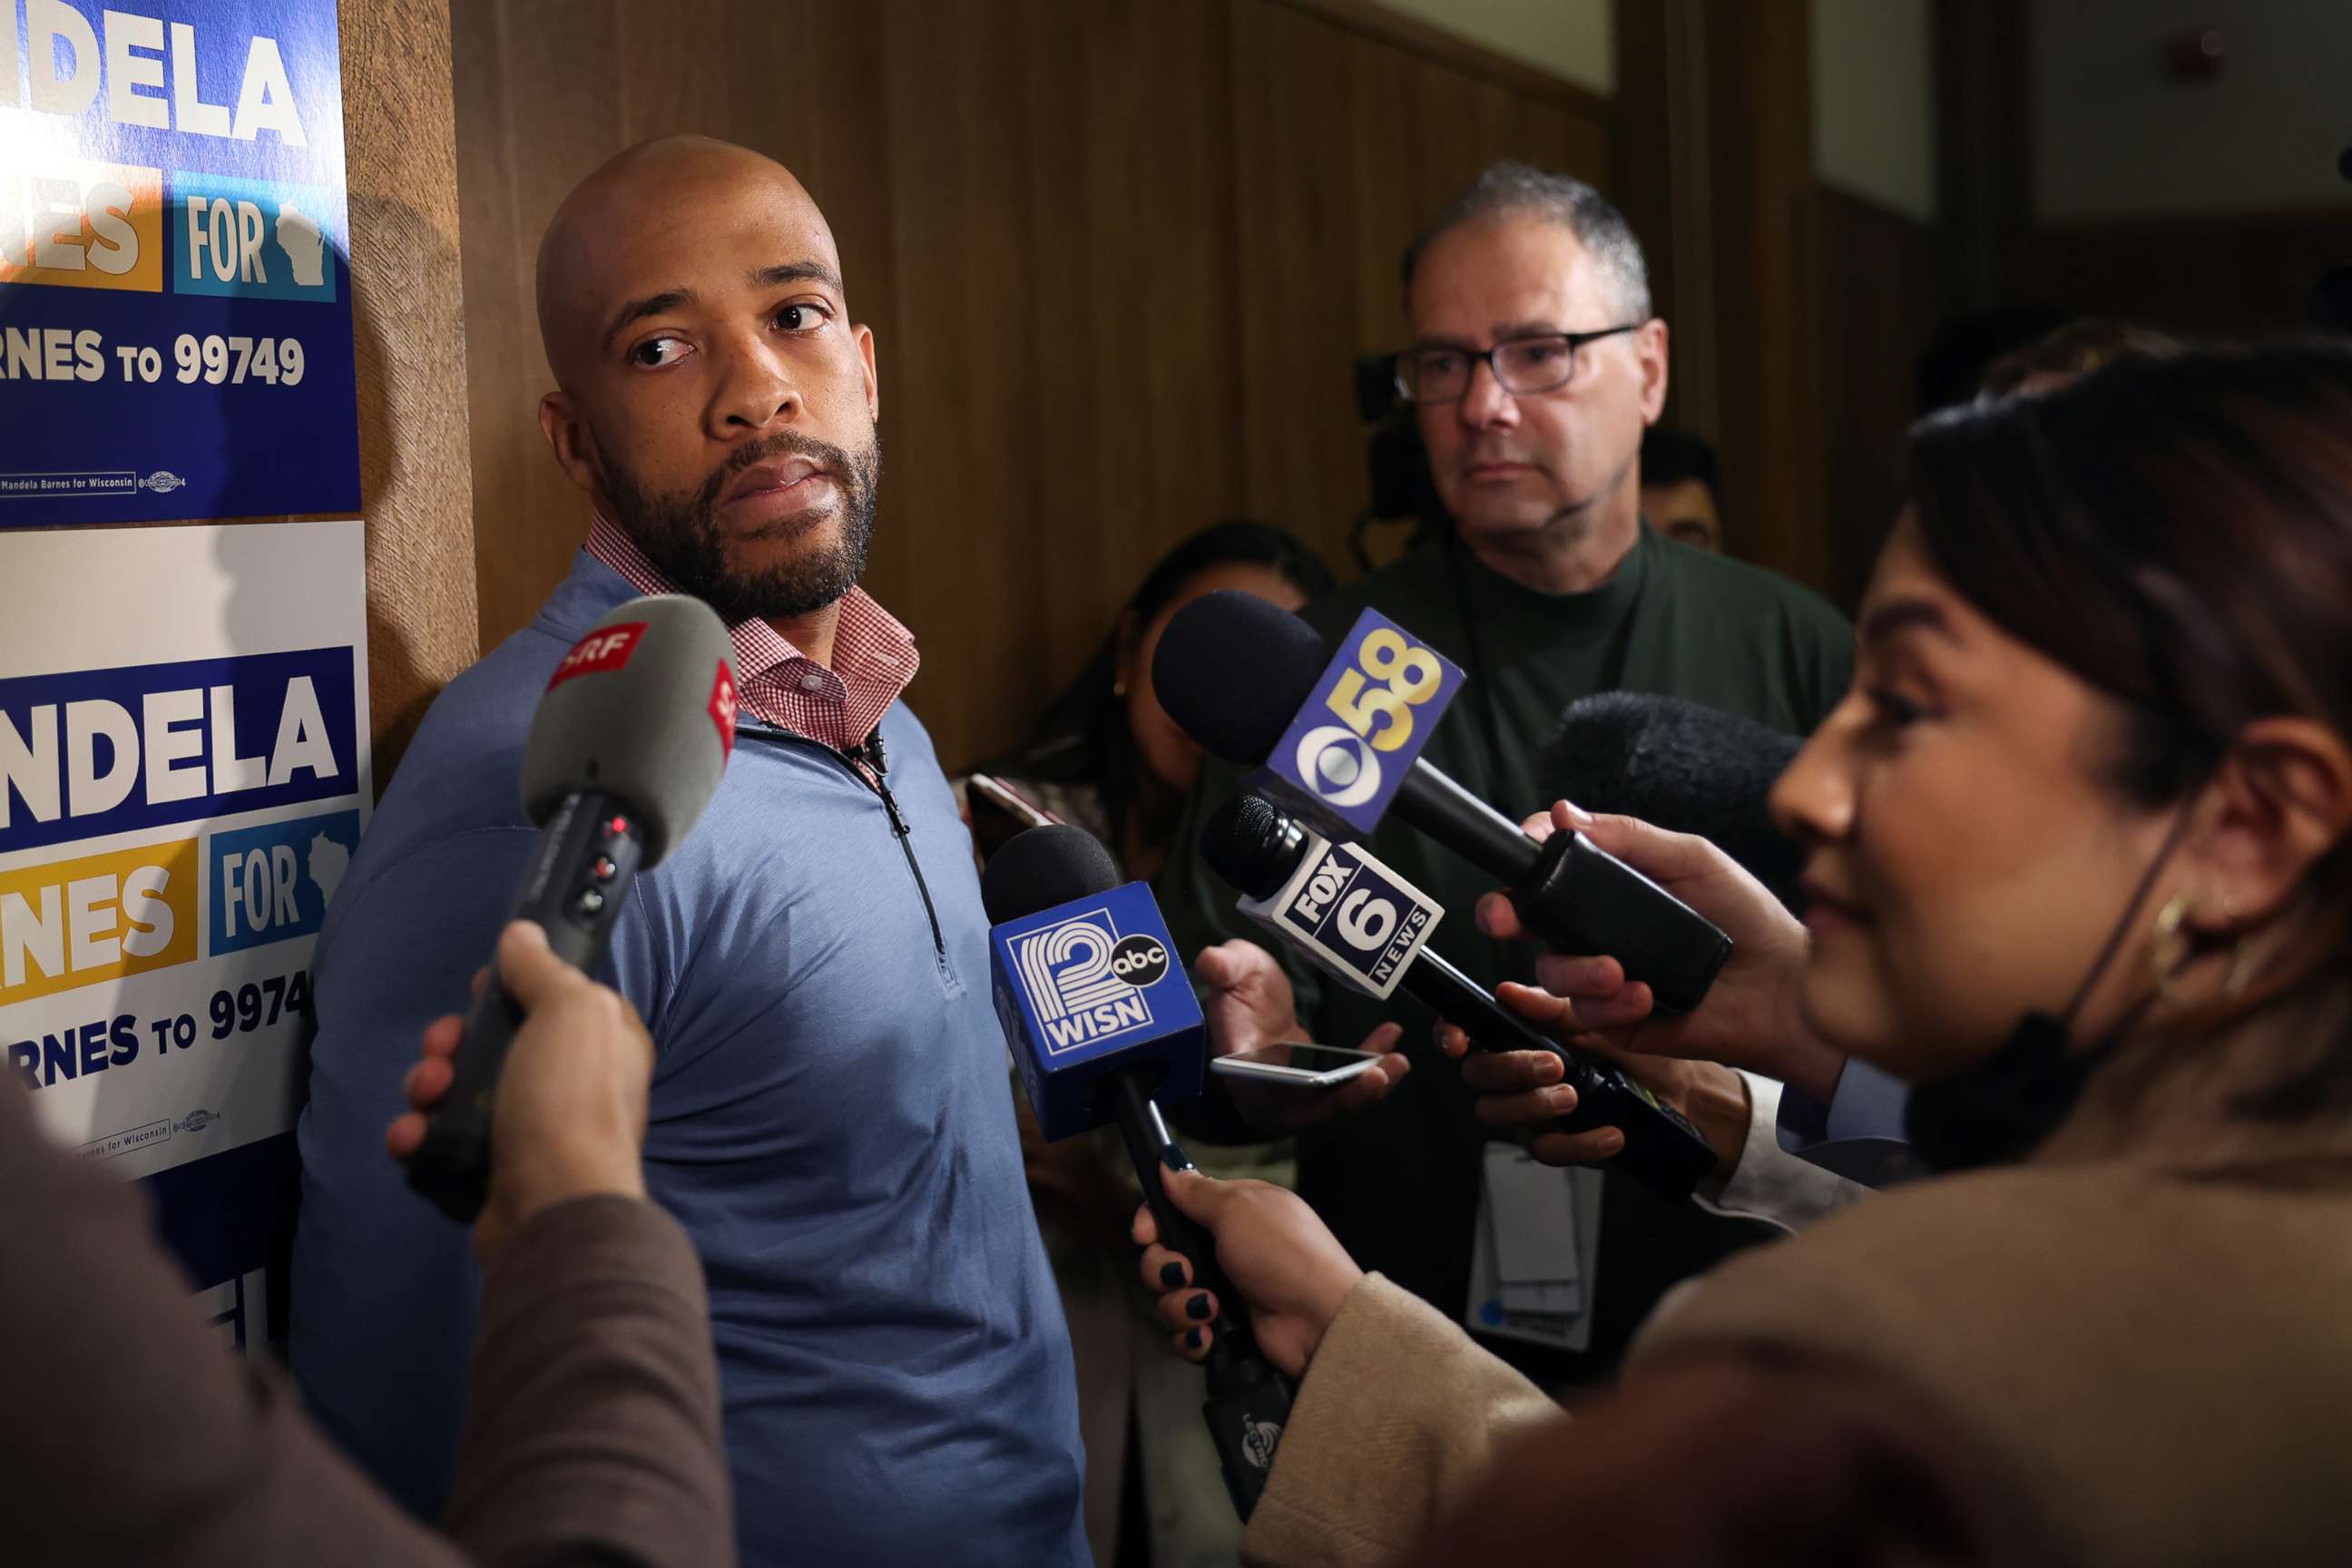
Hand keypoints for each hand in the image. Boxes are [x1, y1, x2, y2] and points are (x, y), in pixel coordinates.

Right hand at [387, 921, 654, 1261]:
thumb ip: (545, 968)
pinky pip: (444, 1140)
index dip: (514, 987)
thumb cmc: (570, 1099)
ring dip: (429, 1084)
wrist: (553, 1206)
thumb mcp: (570, 1011)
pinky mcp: (491, 1171)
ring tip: (426, 1094)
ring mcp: (530, 1131)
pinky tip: (413, 1136)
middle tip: (443, 1048)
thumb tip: (522, 933)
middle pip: (496, 1042)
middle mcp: (571, 1084)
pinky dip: (421, 1135)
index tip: (482, 988)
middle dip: (454, 1039)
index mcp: (603, 1042)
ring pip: (462, 1090)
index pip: (553, 998)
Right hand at [1133, 1167, 1360, 1377]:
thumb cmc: (1282, 1253)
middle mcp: (1223, 1250)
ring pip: (1169, 1298)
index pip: (1172, 1212)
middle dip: (1164, 1270)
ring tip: (1210, 1309)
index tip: (1146, 1235)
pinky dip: (1192, 1336)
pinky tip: (1209, 1335)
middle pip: (1162, 1257)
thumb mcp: (1238, 1209)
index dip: (1152, 1223)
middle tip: (1187, 1274)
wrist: (1321, 1320)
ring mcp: (1223, 1291)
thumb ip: (1197, 1191)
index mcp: (1230, 1214)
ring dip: (1180, 1306)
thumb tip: (1167, 1162)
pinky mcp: (1223, 1330)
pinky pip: (1186, 1333)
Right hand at [1195, 940, 1406, 1132]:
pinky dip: (1372, 1069)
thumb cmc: (1237, 985)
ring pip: (1334, 1101)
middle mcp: (1265, 1092)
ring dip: (1368, 1086)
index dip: (1290, 1089)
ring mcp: (1294, 1093)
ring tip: (1398, 1062)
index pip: (1259, 1089)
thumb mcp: (1230, 970)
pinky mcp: (1317, 1087)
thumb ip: (1222, 967)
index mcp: (1237, 1070)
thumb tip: (1209, 960)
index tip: (1320, 1079)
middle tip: (1377, 1075)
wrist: (1252, 998)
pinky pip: (1347, 1086)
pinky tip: (1390, 1039)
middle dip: (1345, 1097)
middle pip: (1307, 1108)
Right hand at [1434, 992, 1752, 1174]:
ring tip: (1575, 1096)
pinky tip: (1609, 1133)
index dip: (1451, 1030)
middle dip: (1507, 1068)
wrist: (1700, 1089)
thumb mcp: (1611, 1010)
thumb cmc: (1654, 1036)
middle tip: (1554, 1062)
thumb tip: (1509, 991)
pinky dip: (1577, 1144)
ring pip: (1498, 1113)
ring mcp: (1539, 1104)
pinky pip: (1546, 1149)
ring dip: (1532, 1104)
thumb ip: (1558, 1002)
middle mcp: (1522, 1064)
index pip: (1467, 1025)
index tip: (1459, 1037)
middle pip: (1477, 1072)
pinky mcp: (1564, 1139)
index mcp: (1526, 1023)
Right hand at [1477, 802, 1841, 1101]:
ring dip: (1579, 970)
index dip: (1523, 860)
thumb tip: (1561, 813)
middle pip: (1527, 920)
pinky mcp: (1614, 1019)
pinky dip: (1610, 1003)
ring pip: (1552, 969)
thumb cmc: (1748, 918)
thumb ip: (1629, 838)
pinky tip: (1644, 995)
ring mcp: (1603, 975)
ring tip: (1620, 971)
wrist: (1785, 990)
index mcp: (1610, 886)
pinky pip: (1584, 1012)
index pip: (1549, 868)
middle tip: (1505, 919)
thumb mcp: (1693, 860)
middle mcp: (1598, 929)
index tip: (1520, 851)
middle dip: (1504, 915)